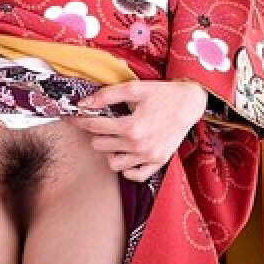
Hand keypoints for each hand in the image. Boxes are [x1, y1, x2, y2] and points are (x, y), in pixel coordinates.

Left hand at [74, 79, 207, 181]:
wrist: (190, 103)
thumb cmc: (162, 94)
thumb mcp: (134, 88)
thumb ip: (107, 95)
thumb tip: (84, 103)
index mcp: (131, 126)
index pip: (95, 126)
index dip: (80, 119)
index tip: (73, 116)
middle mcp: (139, 146)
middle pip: (100, 145)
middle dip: (95, 132)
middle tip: (99, 122)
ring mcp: (149, 157)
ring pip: (113, 163)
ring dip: (109, 150)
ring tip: (114, 136)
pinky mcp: (158, 162)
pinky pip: (134, 175)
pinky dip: (126, 167)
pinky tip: (125, 152)